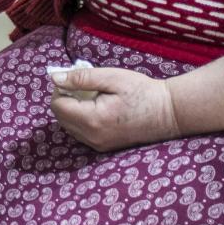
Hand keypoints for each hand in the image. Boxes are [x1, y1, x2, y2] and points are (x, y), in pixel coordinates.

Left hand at [48, 66, 182, 151]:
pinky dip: (81, 119)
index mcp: (92, 120)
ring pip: (69, 127)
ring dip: (72, 110)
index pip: (58, 107)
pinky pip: (80, 134)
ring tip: (92, 96)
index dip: (61, 89)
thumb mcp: (111, 77)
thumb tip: (55, 78)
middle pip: (60, 118)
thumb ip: (81, 78)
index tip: (76, 79)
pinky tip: (97, 108)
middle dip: (66, 99)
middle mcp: (92, 137)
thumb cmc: (142, 92)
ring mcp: (98, 145)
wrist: (168, 112)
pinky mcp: (103, 147)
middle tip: (84, 85)